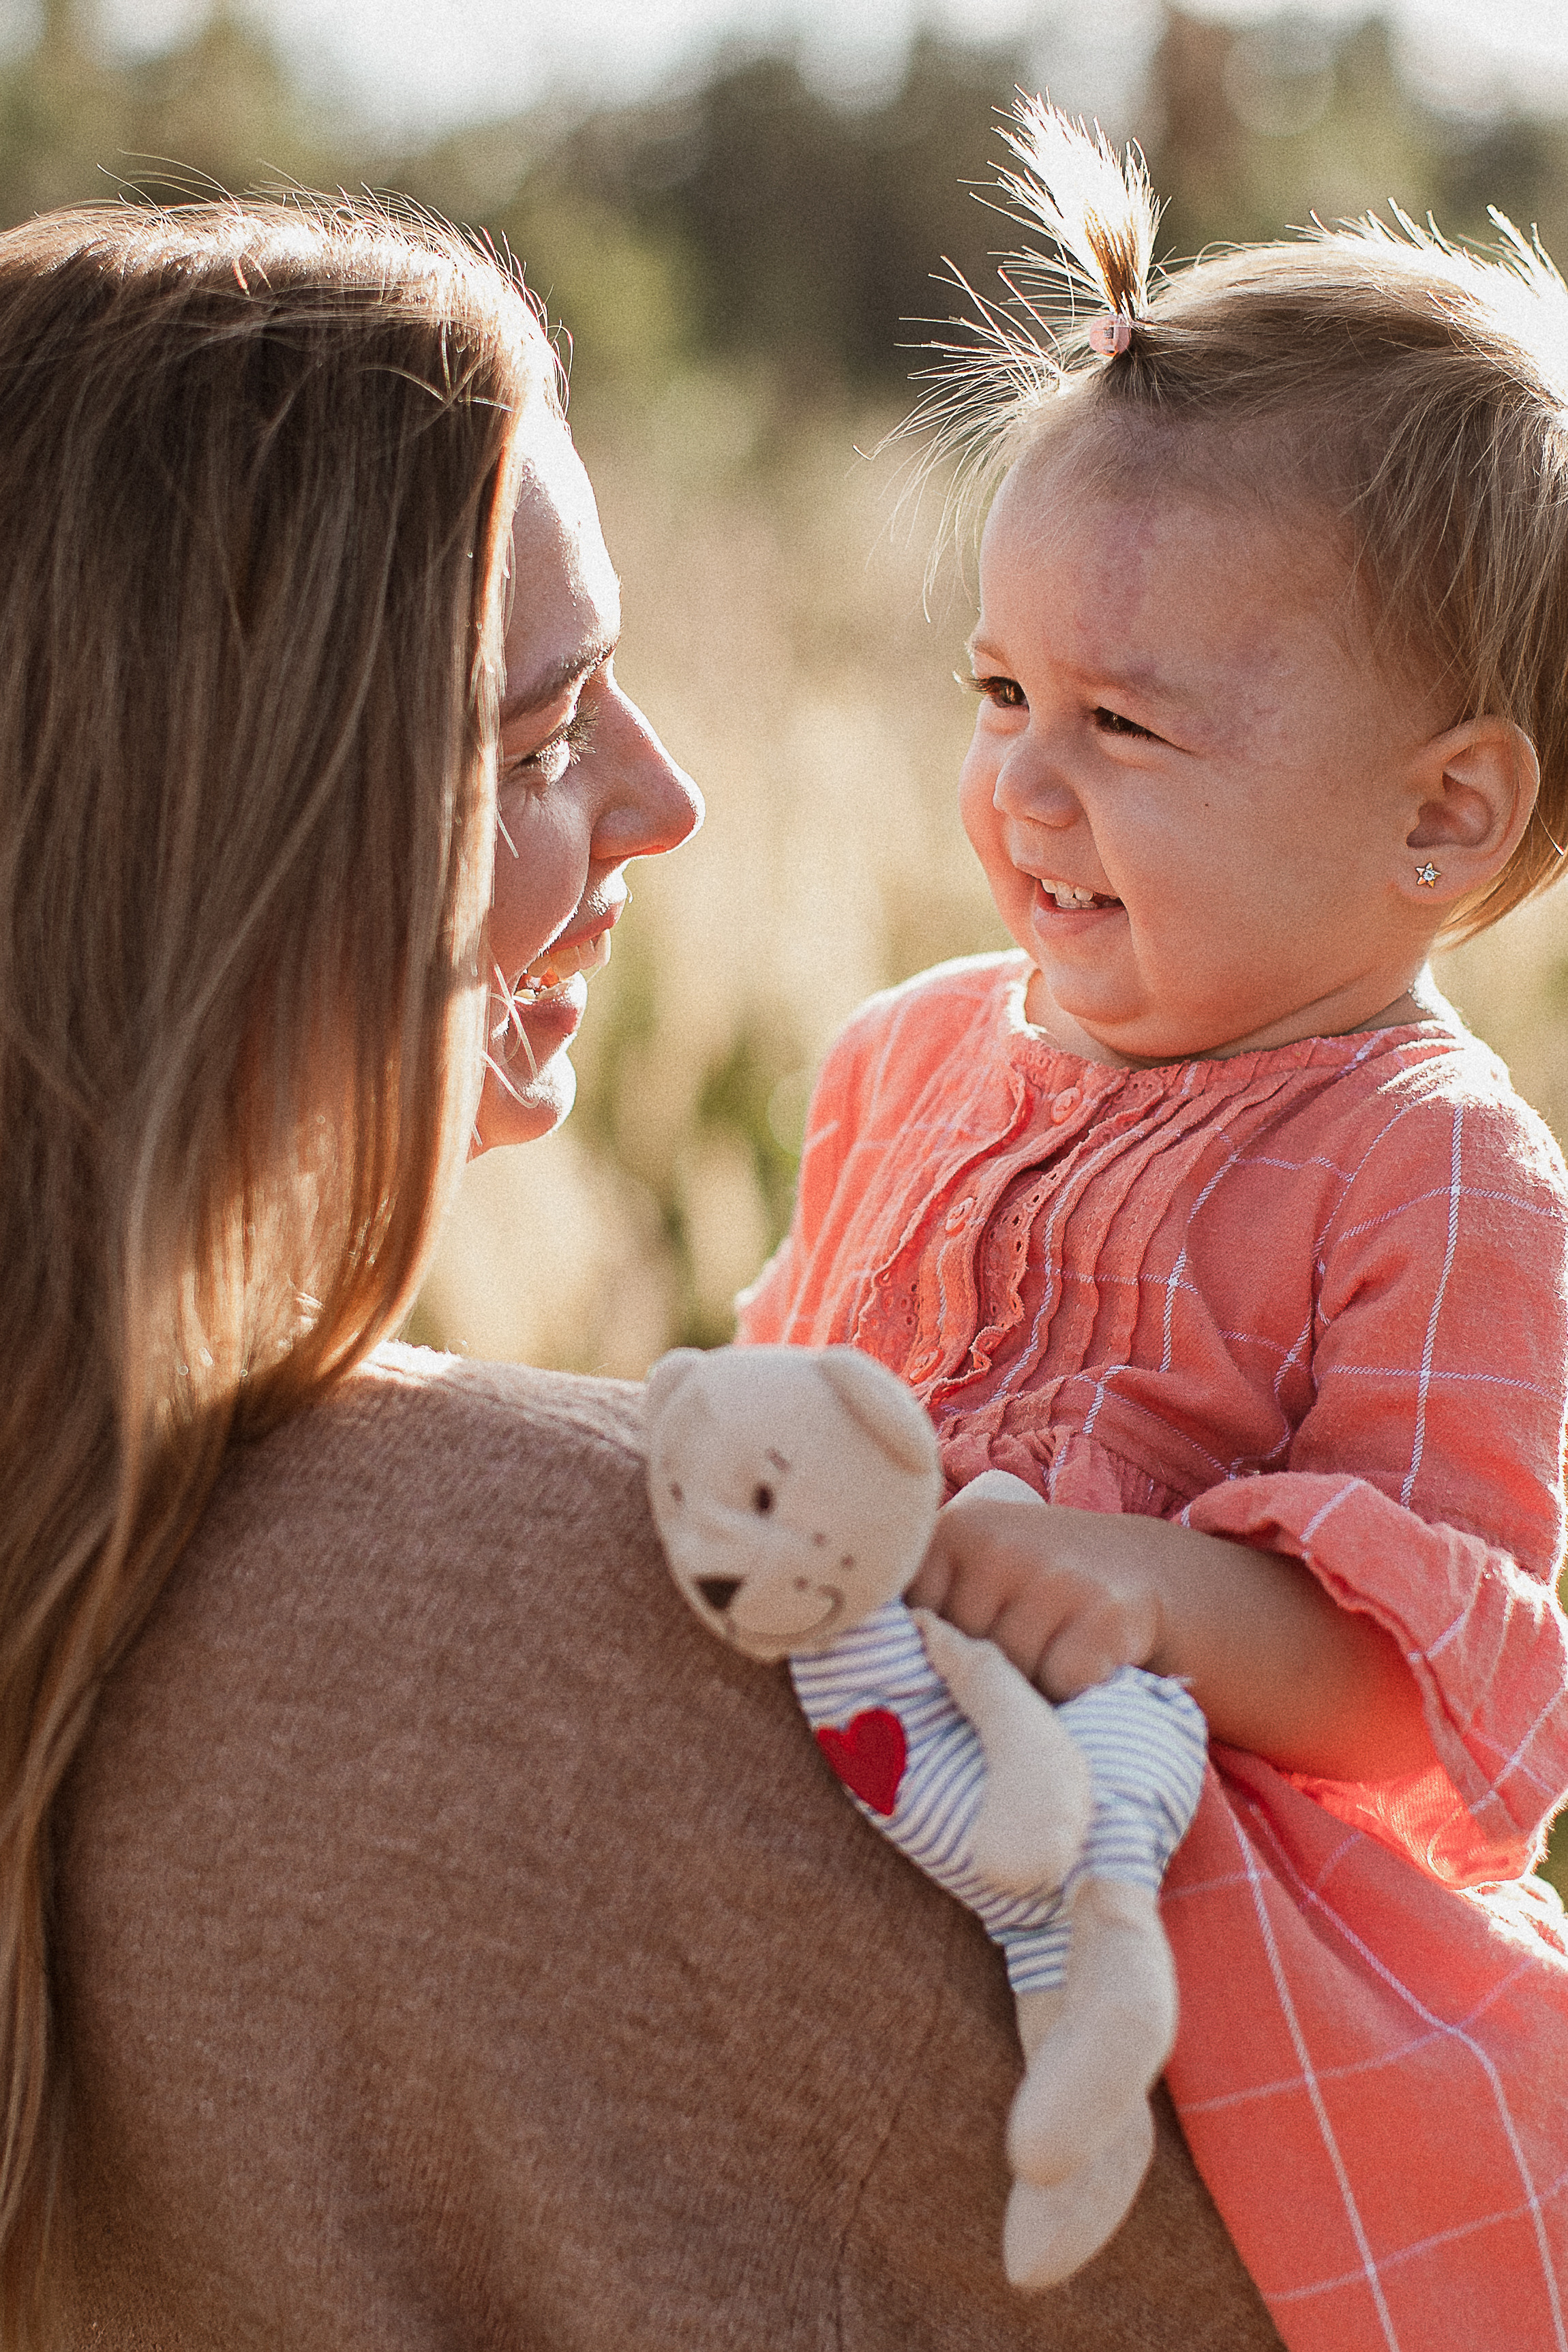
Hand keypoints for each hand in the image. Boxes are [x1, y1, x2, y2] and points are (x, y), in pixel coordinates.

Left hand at [908, 1489, 1164, 1701]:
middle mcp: (998, 1546)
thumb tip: (863, 1667)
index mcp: (954, 1531)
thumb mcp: (979, 1568)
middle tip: (1023, 1651)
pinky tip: (1087, 1665)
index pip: (907, 1624)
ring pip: (1008, 1680)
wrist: (1155, 1568)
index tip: (960, 1648)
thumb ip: (926, 1603)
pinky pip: (1058, 1686)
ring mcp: (1053, 1576)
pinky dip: (1072, 1693)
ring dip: (1029, 1690)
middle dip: (985, 1676)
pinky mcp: (1104, 1614)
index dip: (933, 1653)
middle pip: (958, 1658)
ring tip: (1054, 1655)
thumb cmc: (1045, 1585)